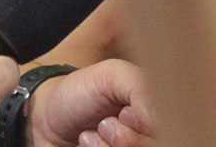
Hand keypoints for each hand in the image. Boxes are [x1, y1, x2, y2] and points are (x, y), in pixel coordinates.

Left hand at [27, 59, 157, 146]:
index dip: (151, 126)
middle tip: (106, 124)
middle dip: (129, 139)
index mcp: (156, 107)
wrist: (40, 119)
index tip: (127, 113)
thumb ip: (143, 89)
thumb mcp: (113, 75)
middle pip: (156, 145)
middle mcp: (147, 132)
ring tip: (92, 134)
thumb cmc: (78, 92)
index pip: (175, 127)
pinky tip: (86, 144)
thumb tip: (163, 119)